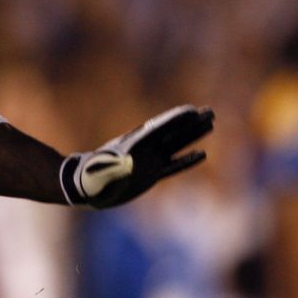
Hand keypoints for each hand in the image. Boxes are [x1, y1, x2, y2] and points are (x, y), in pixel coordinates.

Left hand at [60, 105, 214, 208]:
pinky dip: (187, 160)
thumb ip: (113, 166)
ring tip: (210, 124)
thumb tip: (122, 164)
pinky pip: (174, 166)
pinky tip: (202, 154)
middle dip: (191, 122)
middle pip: (173, 132)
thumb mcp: (101, 169)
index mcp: (134, 143)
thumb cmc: (91, 176)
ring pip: (177, 145)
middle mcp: (145, 149)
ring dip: (193, 135)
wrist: (86, 186)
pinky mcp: (151, 174)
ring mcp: (149, 160)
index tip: (192, 110)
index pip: (159, 128)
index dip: (175, 119)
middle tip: (210, 111)